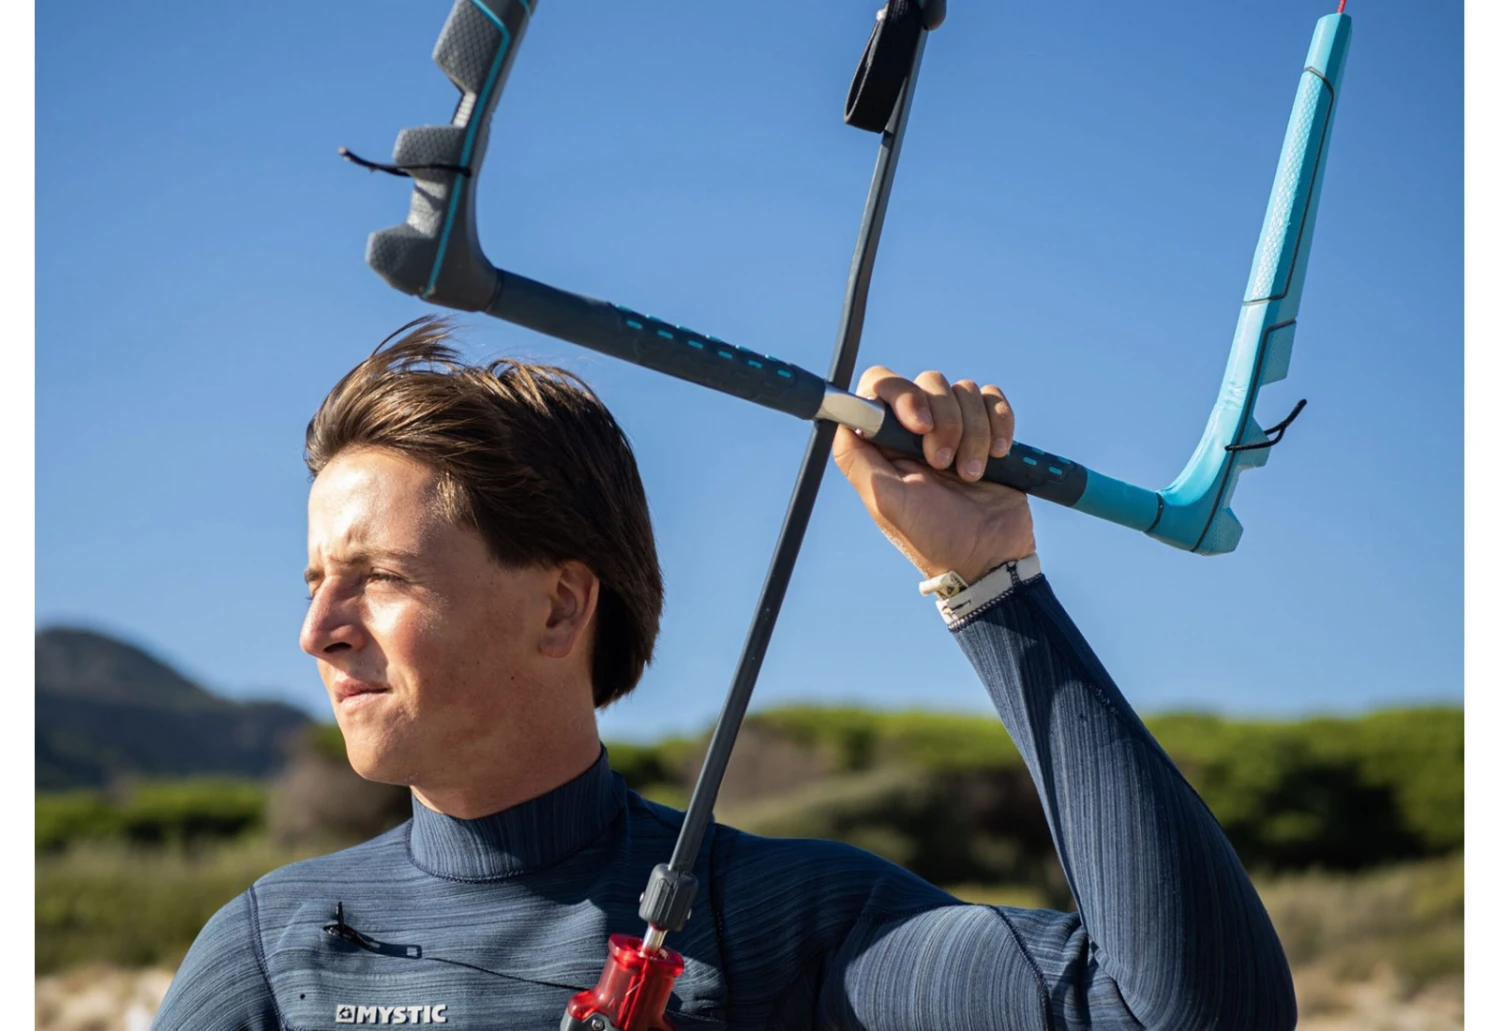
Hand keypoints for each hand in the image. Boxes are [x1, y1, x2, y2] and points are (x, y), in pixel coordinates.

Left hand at [833, 366, 1035, 583]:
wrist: (989, 557)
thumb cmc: (933, 536)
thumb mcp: (886, 501)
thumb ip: (856, 458)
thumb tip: (840, 416)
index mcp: (886, 442)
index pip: (881, 386)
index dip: (901, 395)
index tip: (920, 426)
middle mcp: (917, 429)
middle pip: (928, 382)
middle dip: (945, 421)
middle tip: (945, 464)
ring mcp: (955, 426)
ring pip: (964, 390)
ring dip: (973, 433)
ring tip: (972, 475)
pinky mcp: (988, 430)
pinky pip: (993, 399)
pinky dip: (999, 423)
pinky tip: (998, 456)